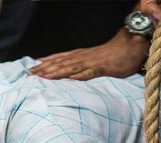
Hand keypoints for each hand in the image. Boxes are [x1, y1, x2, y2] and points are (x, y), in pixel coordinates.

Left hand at [29, 30, 147, 80]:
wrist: (131, 45)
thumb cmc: (111, 55)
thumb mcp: (91, 59)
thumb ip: (79, 65)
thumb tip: (66, 73)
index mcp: (79, 56)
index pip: (57, 59)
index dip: (43, 65)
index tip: (30, 70)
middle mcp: (82, 57)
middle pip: (60, 63)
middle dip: (44, 69)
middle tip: (30, 75)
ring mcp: (93, 62)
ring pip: (72, 67)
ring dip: (58, 72)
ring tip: (44, 77)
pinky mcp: (104, 67)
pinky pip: (92, 72)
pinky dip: (82, 75)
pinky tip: (73, 78)